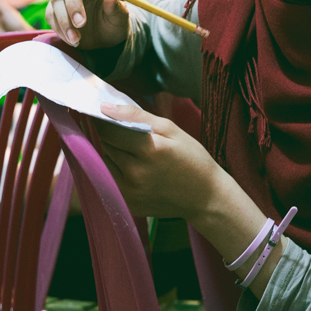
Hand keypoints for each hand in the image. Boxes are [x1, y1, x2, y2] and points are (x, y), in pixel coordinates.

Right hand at [45, 0, 128, 49]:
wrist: (105, 39)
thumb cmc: (114, 22)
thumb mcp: (120, 18)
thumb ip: (117, 7)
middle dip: (74, 3)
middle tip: (82, 22)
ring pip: (57, 0)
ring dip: (65, 21)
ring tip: (77, 38)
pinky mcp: (54, 10)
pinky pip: (51, 15)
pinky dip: (61, 29)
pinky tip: (73, 39)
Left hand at [92, 101, 223, 219]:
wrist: (205, 197)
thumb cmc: (192, 159)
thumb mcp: (171, 129)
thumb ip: (137, 116)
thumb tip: (106, 107)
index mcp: (149, 150)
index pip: (108, 130)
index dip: (105, 120)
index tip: (107, 114)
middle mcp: (135, 173)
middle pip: (106, 145)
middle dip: (113, 136)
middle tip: (132, 137)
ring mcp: (129, 192)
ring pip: (104, 162)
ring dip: (113, 154)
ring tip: (135, 155)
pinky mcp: (127, 204)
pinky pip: (109, 180)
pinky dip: (116, 171)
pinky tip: (135, 170)